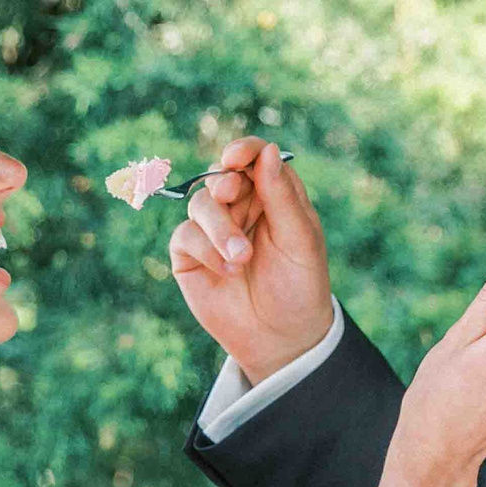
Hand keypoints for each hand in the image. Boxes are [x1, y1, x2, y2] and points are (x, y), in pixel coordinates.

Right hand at [169, 138, 335, 383]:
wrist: (281, 337)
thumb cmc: (299, 285)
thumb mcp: (300, 240)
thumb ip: (282, 196)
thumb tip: (268, 150)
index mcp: (272, 195)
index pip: (253, 158)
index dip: (242, 150)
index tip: (235, 157)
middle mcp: (241, 206)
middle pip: (222, 177)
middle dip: (225, 187)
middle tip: (231, 196)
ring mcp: (212, 229)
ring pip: (200, 204)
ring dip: (219, 227)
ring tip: (242, 257)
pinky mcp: (190, 254)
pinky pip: (186, 235)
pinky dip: (206, 250)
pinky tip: (229, 270)